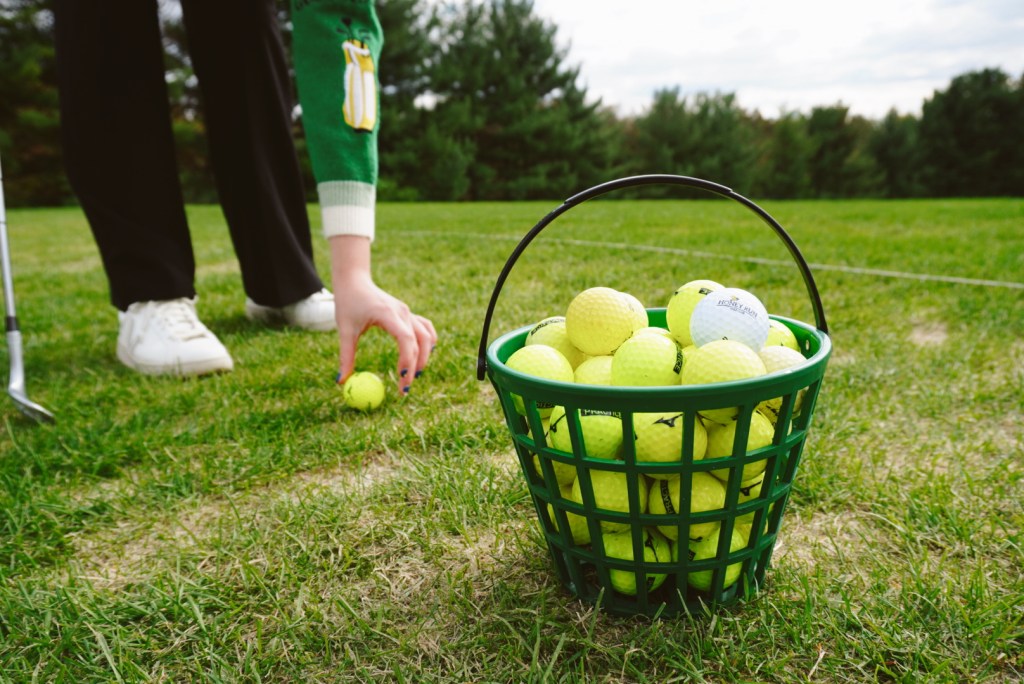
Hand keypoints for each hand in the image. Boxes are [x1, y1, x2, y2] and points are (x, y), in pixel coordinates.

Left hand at [330, 236, 436, 393]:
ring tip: (416, 375)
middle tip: (405, 388)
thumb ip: (346, 356)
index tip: (401, 379)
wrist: (354, 280)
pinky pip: (425, 328)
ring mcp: (407, 312)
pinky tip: (423, 355)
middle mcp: (402, 312)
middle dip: (415, 366)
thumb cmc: (348, 302)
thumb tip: (342, 381)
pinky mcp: (407, 313)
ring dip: (424, 356)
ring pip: (426, 336)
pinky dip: (427, 342)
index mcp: (388, 314)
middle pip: (420, 341)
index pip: (406, 340)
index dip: (407, 360)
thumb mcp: (345, 330)